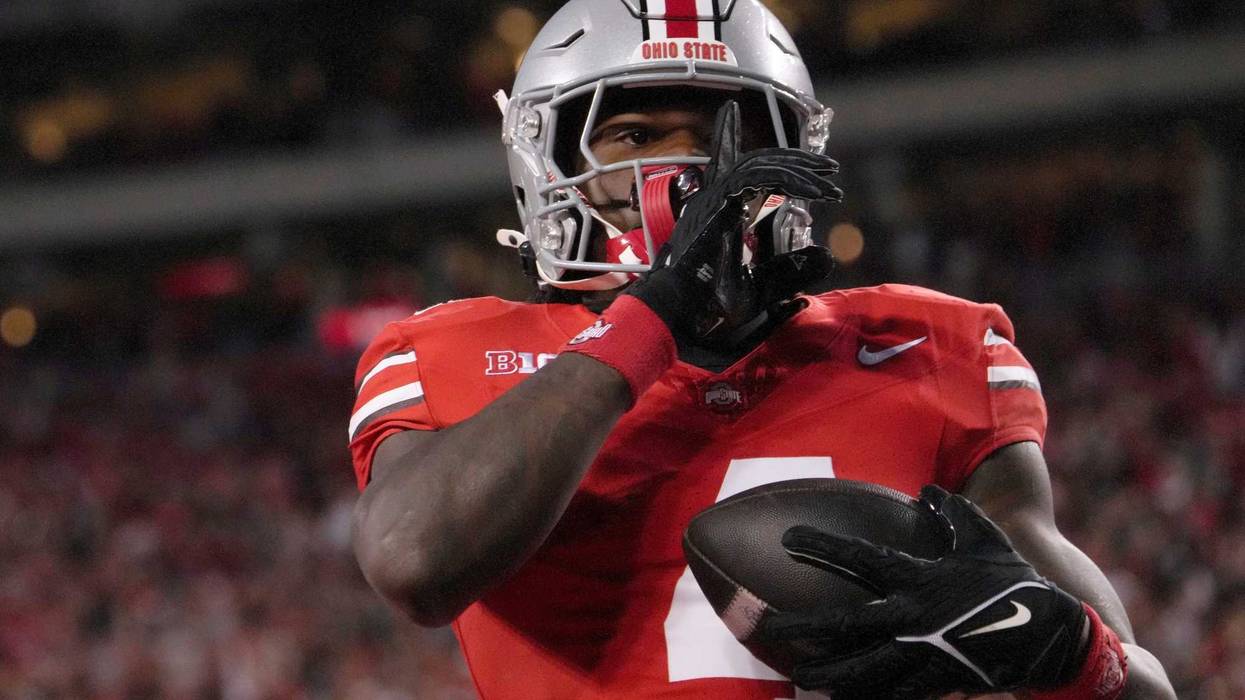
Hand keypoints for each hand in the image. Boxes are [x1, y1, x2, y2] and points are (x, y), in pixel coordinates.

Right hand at [623, 100, 841, 347]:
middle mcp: (711, 203)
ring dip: (798, 171)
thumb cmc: (709, 311)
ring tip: (830, 184)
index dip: (728, 139)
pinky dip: (786, 178)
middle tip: (829, 171)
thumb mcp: (763, 290)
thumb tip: (825, 256)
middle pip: (753, 162)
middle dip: (793, 161)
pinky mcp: (717, 209)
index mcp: (716, 216)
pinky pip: (754, 178)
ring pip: (758, 165)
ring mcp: (711, 203)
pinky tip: (811, 191)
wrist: (679, 320)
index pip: (727, 167)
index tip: (734, 115)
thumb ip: (790, 270)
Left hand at [758, 485, 1089, 698]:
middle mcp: (913, 618)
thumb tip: (929, 491)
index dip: (823, 547)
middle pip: (846, 624)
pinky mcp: (936, 681)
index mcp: (920, 579)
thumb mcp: (985, 540)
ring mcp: (923, 654)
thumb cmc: (1015, 582)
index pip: (860, 560)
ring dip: (828, 671)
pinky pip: (893, 692)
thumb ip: (953, 514)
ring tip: (797, 675)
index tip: (788, 538)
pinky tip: (841, 699)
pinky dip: (867, 696)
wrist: (1052, 638)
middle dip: (802, 625)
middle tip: (765, 626)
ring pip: (863, 668)